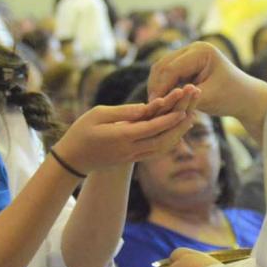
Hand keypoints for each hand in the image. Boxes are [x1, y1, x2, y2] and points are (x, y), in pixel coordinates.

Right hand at [53, 86, 200, 173]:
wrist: (73, 159)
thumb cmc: (81, 131)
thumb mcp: (98, 114)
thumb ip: (123, 112)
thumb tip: (145, 107)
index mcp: (122, 137)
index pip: (151, 128)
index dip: (169, 119)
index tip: (183, 108)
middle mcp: (130, 149)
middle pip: (162, 139)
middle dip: (179, 125)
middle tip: (193, 110)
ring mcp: (132, 156)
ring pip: (161, 147)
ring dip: (177, 134)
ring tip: (190, 118)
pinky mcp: (132, 158)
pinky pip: (156, 150)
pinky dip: (168, 140)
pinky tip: (176, 131)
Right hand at [148, 43, 266, 122]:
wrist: (246, 97)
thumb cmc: (231, 98)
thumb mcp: (208, 99)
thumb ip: (184, 97)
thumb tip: (158, 100)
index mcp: (202, 52)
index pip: (172, 68)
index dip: (161, 87)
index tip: (154, 105)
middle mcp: (193, 47)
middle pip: (163, 64)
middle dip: (156, 85)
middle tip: (150, 105)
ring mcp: (189, 53)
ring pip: (162, 68)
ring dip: (157, 85)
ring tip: (154, 105)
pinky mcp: (186, 63)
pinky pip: (168, 72)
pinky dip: (163, 85)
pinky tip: (161, 100)